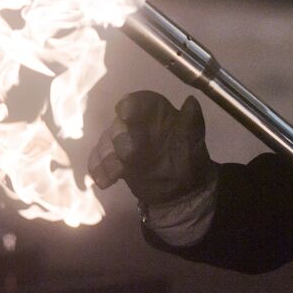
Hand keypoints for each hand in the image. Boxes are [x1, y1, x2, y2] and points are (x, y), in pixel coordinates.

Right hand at [87, 91, 212, 204]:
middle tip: (126, 154)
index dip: (131, 105)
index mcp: (157, 115)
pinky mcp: (114, 160)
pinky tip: (105, 181)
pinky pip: (99, 160)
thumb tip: (192, 101)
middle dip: (119, 137)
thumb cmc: (190, 161)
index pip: (141, 102)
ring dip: (107, 157)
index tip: (123, 112)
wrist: (182, 191)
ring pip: (106, 143)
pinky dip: (98, 169)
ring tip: (115, 172)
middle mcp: (137, 125)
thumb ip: (192, 121)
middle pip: (119, 124)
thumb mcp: (194, 141)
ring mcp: (123, 143)